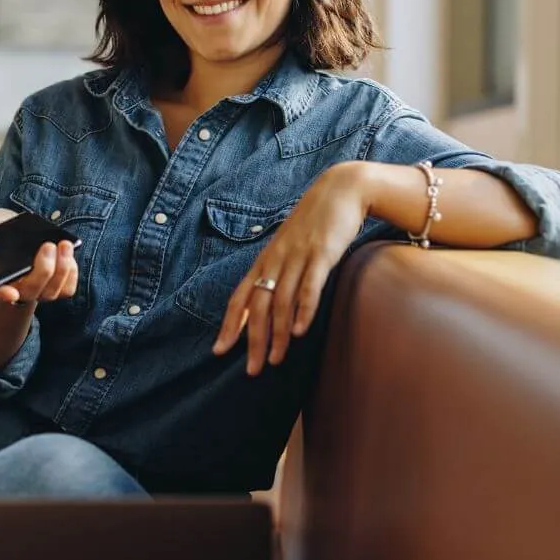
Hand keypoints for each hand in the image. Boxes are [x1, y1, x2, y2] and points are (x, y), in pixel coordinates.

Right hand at [0, 208, 77, 306]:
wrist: (18, 233)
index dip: (1, 295)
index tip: (9, 293)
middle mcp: (13, 290)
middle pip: (29, 291)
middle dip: (42, 271)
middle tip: (47, 246)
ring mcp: (35, 292)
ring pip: (50, 292)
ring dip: (61, 270)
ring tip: (64, 244)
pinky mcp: (55, 289)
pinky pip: (66, 290)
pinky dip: (71, 273)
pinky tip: (68, 255)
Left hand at [212, 162, 371, 374]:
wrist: (340, 190)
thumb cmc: (315, 223)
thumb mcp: (290, 246)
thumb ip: (280, 272)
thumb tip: (271, 301)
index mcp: (266, 260)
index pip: (240, 297)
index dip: (229, 324)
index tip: (219, 350)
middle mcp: (276, 260)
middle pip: (257, 306)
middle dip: (252, 340)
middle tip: (252, 370)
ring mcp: (298, 257)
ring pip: (280, 301)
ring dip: (277, 334)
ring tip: (276, 360)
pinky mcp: (321, 254)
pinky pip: (308, 286)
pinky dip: (303, 310)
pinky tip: (300, 331)